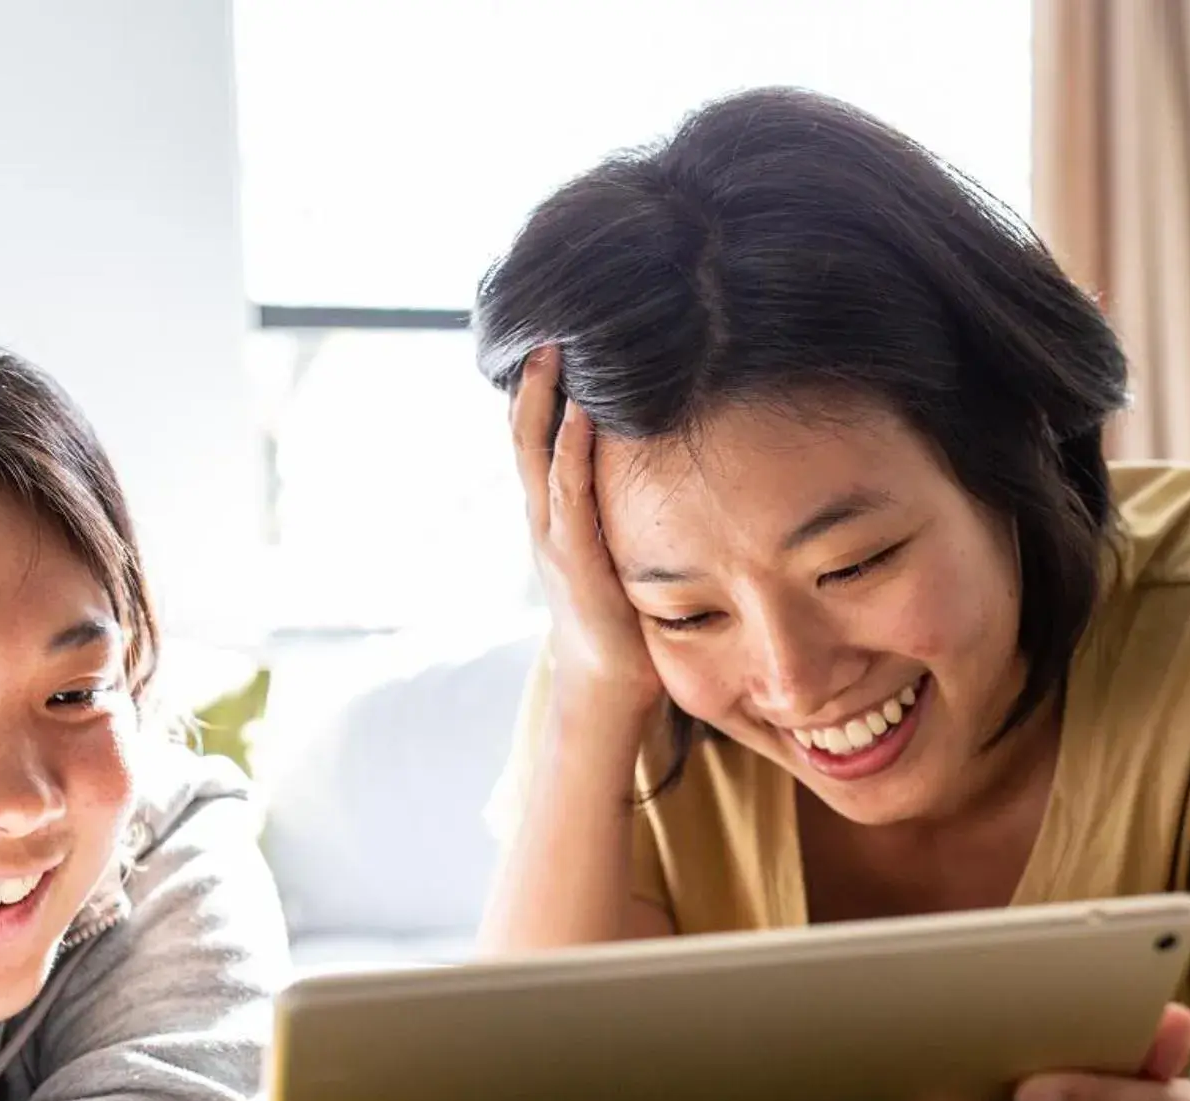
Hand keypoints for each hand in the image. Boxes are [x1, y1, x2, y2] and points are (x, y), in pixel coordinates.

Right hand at [510, 345, 662, 720]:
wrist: (610, 685)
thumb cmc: (625, 618)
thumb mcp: (620, 549)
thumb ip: (625, 510)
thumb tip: (664, 466)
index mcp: (554, 513)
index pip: (539, 439)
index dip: (540, 391)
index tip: (551, 340)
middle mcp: (544, 518)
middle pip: (525, 434)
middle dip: (532, 381)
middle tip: (544, 328)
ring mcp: (553, 536)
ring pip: (535, 455)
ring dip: (541, 402)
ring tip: (550, 352)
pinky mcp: (572, 557)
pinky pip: (568, 494)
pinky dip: (571, 451)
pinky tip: (582, 414)